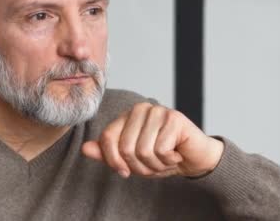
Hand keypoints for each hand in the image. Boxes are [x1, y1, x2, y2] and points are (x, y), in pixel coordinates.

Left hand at [81, 102, 224, 178]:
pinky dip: (168, 160)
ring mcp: (158, 111)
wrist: (194, 159)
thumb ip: (109, 153)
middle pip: (125, 147)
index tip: (125, 172)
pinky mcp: (174, 118)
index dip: (113, 161)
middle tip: (154, 164)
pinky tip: (176, 154)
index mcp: (127, 115)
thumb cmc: (162, 157)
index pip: (107, 137)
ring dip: (156, 165)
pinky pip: (161, 149)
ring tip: (165, 159)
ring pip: (143, 150)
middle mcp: (141, 109)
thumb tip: (85, 149)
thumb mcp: (131, 160)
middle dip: (139, 166)